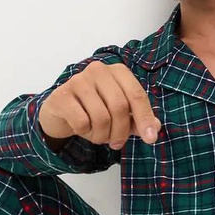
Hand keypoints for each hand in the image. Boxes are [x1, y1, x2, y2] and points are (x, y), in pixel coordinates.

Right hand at [38, 61, 161, 148]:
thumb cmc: (92, 110)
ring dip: (102, 135)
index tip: (151, 139)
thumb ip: (137, 120)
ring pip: (101, 117)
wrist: (59, 112)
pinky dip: (85, 133)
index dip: (145, 118)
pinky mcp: (62, 95)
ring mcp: (78, 81)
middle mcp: (98, 70)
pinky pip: (82, 122)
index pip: (136, 94)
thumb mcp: (118, 115)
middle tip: (116, 143)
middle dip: (121, 132)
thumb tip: (155, 128)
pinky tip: (81, 129)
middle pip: (120, 107)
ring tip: (98, 135)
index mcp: (117, 71)